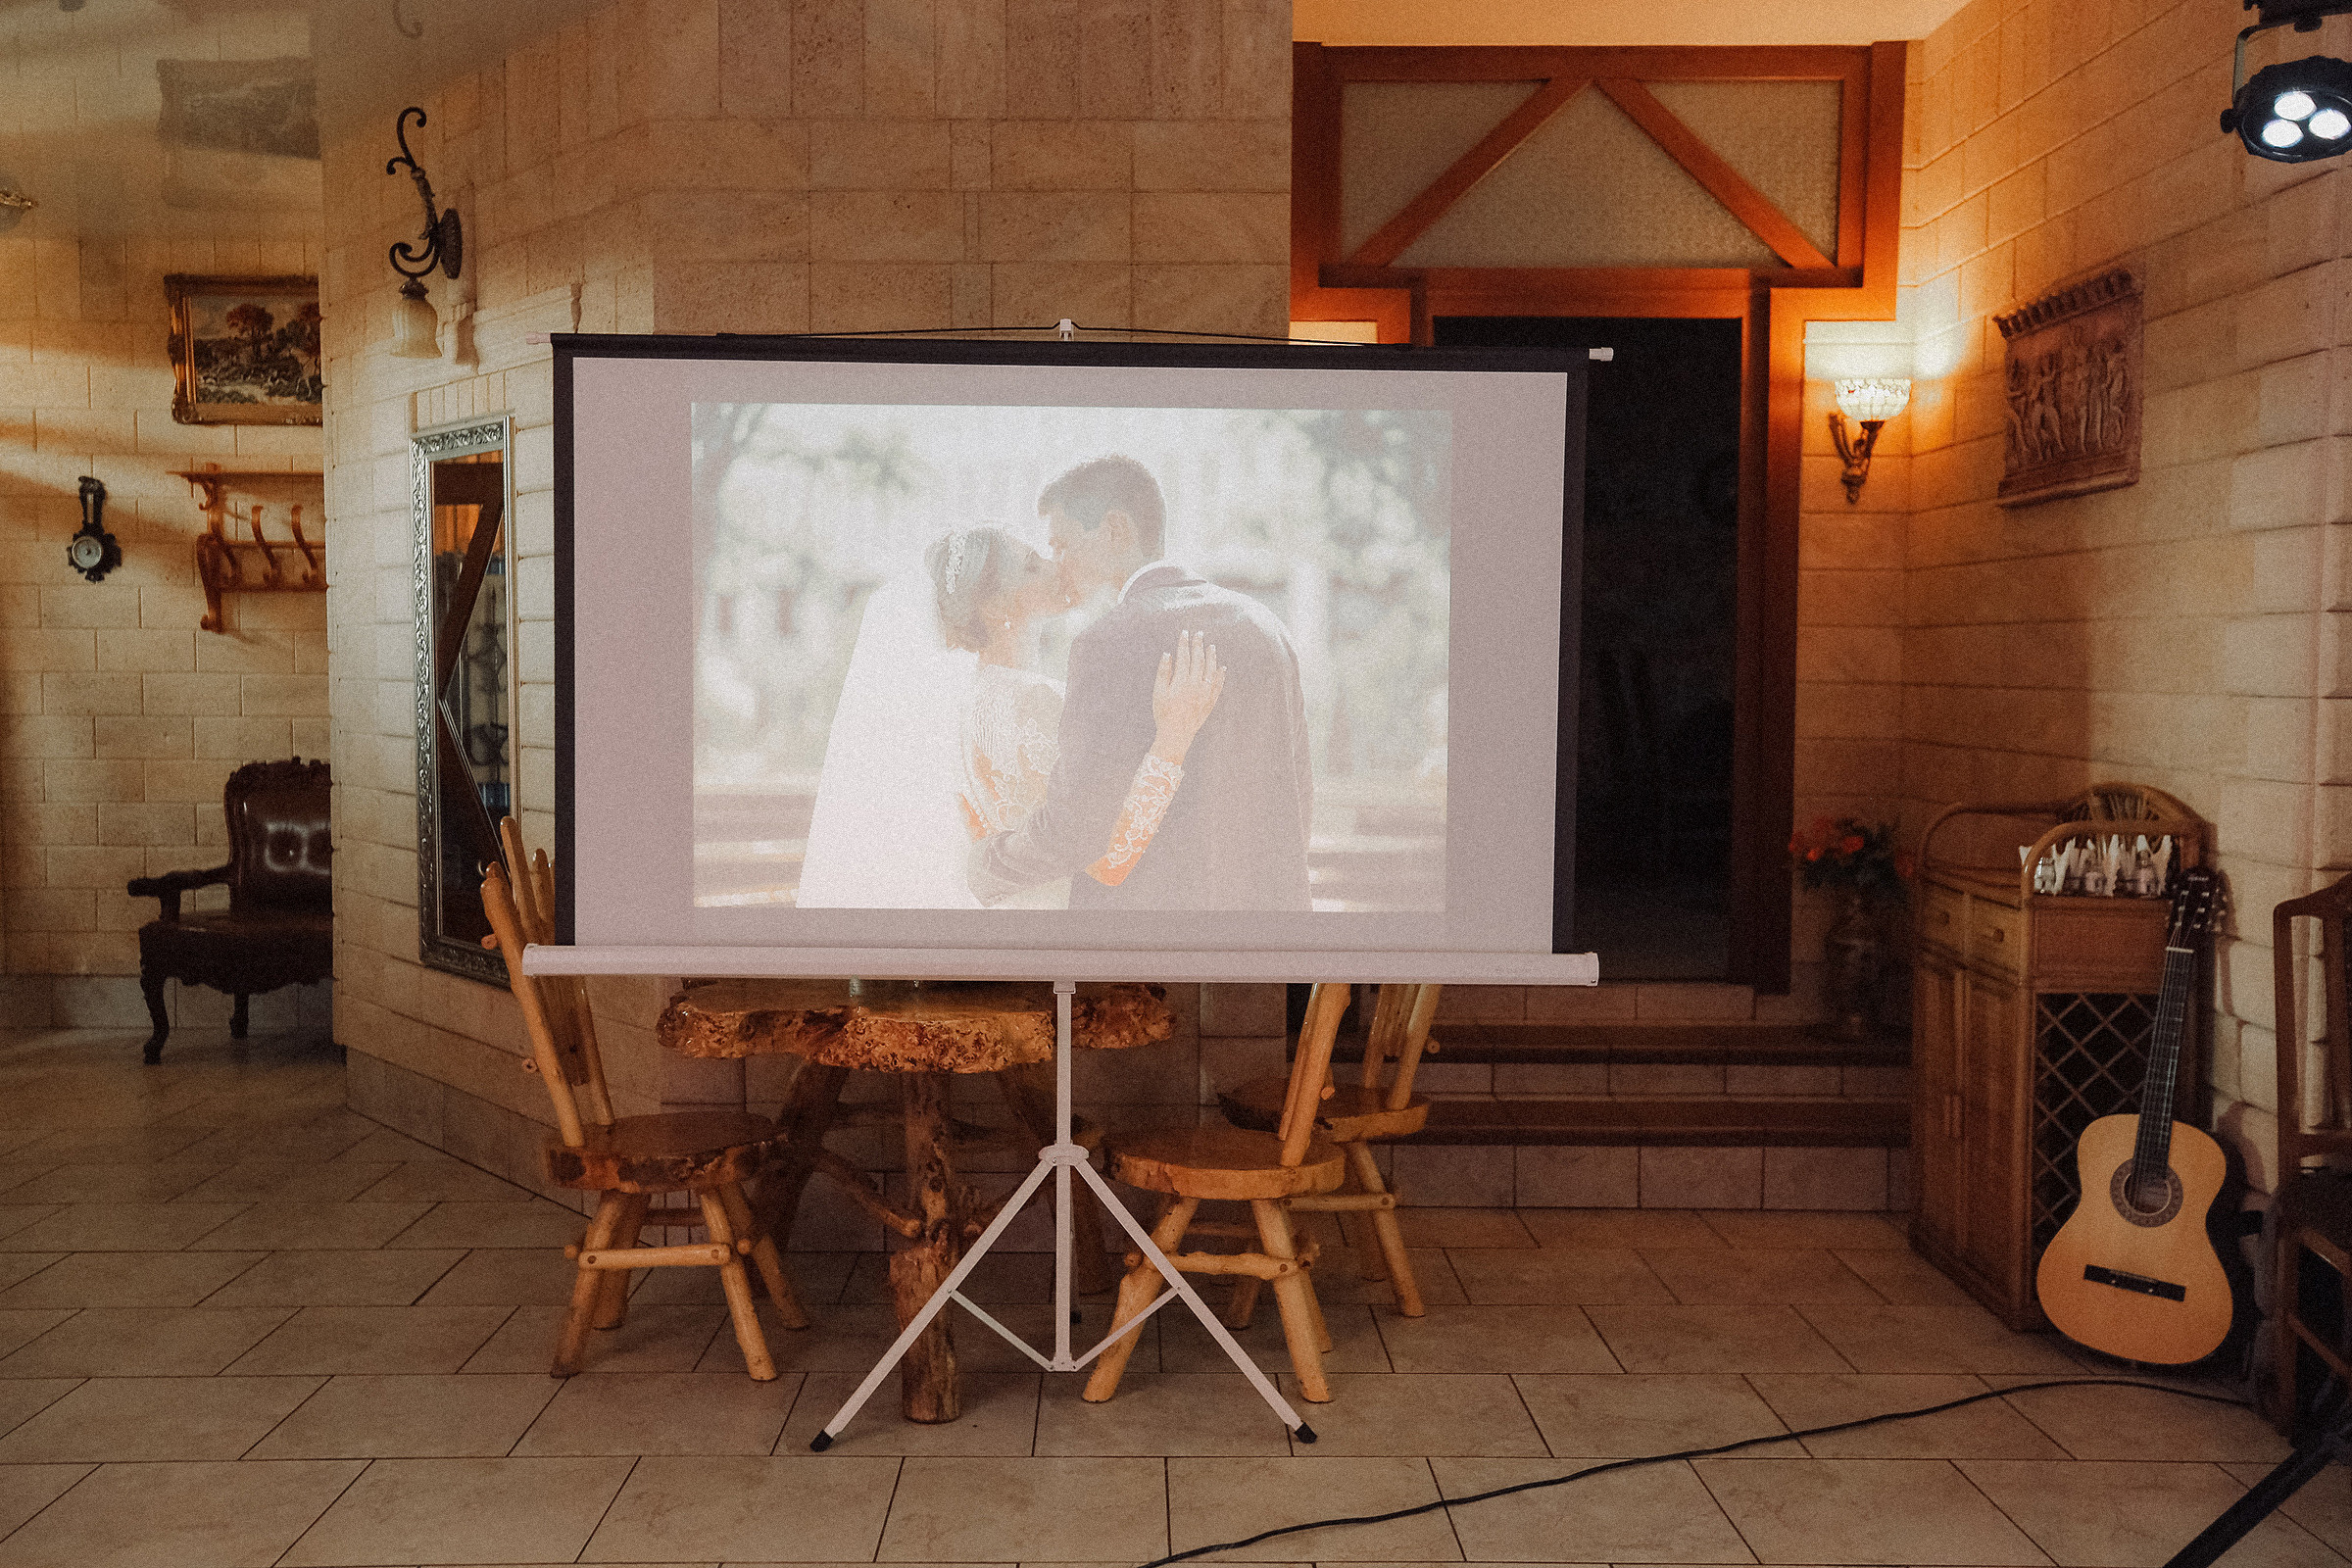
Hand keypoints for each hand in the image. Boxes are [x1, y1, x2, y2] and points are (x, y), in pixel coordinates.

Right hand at [1149, 629, 1224, 764]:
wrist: (1177, 734)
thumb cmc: (1164, 713)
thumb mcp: (1158, 692)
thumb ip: (1163, 672)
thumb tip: (1168, 654)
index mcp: (1182, 680)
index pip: (1184, 656)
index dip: (1184, 643)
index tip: (1184, 633)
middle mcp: (1196, 684)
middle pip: (1199, 660)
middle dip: (1198, 645)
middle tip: (1199, 634)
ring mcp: (1206, 692)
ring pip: (1211, 670)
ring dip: (1211, 657)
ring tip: (1211, 646)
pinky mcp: (1211, 701)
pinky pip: (1218, 685)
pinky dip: (1221, 675)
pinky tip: (1222, 668)